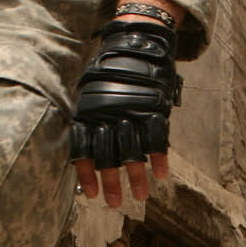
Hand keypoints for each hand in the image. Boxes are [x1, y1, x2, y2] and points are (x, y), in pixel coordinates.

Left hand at [70, 8, 181, 207]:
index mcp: (89, 111)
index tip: (93, 196)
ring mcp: (133, 111)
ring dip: (137, 177)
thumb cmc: (111, 72)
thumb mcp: (90, 91)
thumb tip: (85, 148)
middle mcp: (108, 114)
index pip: (83, 149)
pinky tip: (161, 174)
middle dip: (112, 183)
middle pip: (108, 156)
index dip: (87, 175)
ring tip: (141, 196)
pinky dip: (160, 158)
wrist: (137, 42)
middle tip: (115, 204)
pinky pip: (158, 138)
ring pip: (133, 152)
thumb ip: (90, 118)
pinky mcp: (155, 107)